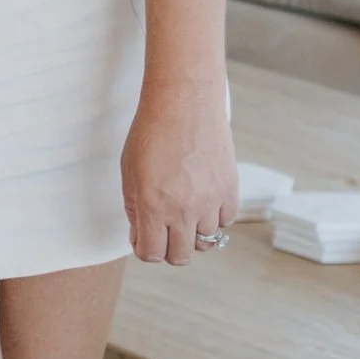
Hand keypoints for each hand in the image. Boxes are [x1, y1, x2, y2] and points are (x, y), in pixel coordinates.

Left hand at [121, 79, 237, 267]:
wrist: (184, 103)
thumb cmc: (150, 133)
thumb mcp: (128, 172)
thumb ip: (134, 208)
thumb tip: (140, 235)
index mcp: (153, 205)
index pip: (152, 253)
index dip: (144, 249)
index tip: (143, 237)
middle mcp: (183, 209)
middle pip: (181, 256)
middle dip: (169, 248)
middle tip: (164, 231)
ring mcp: (210, 201)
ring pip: (205, 241)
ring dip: (193, 232)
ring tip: (184, 210)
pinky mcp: (230, 189)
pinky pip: (225, 221)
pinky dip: (214, 218)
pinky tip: (203, 201)